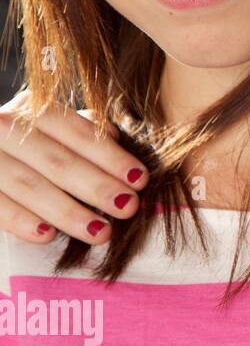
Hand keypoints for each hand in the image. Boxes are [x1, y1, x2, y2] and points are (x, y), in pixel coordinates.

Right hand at [0, 87, 148, 243]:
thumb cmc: (34, 146)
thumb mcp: (58, 131)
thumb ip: (87, 131)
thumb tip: (117, 138)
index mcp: (34, 109)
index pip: (79, 133)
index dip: (111, 157)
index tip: (140, 179)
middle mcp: (5, 127)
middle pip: (57, 161)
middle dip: (97, 186)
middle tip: (128, 207)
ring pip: (29, 186)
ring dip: (67, 211)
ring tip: (101, 232)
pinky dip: (22, 221)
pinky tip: (47, 236)